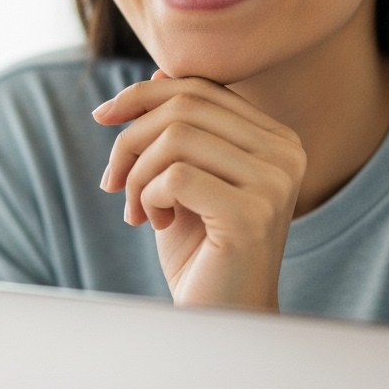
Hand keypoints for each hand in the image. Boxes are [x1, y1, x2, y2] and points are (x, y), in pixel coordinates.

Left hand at [95, 71, 303, 310]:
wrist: (219, 317)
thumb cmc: (199, 249)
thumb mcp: (183, 177)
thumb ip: (181, 127)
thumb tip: (160, 72)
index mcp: (276, 138)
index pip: (200, 88)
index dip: (143, 94)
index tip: (103, 117)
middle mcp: (285, 153)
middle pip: (183, 105)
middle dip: (131, 138)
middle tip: (114, 183)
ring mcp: (275, 183)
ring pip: (174, 138)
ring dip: (137, 174)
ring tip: (137, 209)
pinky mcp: (253, 214)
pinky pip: (175, 176)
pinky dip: (148, 196)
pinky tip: (154, 223)